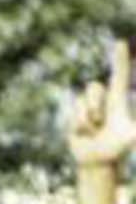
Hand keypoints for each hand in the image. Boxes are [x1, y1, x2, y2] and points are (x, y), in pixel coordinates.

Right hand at [70, 41, 135, 170]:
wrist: (97, 160)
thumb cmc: (117, 149)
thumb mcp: (131, 137)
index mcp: (118, 99)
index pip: (120, 75)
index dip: (120, 59)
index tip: (120, 42)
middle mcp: (103, 100)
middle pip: (94, 87)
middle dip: (94, 104)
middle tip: (100, 122)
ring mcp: (88, 107)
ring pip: (82, 101)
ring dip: (87, 119)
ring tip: (93, 130)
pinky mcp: (75, 115)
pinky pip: (74, 113)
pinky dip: (79, 125)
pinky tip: (83, 133)